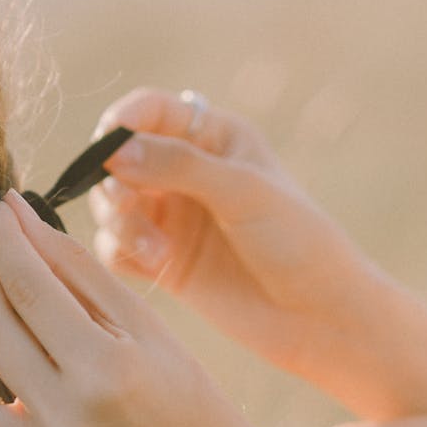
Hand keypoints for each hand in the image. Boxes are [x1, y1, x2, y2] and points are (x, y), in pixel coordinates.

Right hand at [91, 88, 382, 379]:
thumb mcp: (243, 191)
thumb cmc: (296, 240)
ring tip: (156, 252)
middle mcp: (185, 172)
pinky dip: (122, 253)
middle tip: (129, 206)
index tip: (108, 145)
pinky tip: (158, 267)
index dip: (121, 121)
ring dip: (120, 224)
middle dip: (114, 181)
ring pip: (111, 205)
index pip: (149, 110)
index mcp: (213, 137)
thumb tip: (113, 151)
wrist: (318, 315)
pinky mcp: (162, 260)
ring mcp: (172, 218)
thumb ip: (179, 166)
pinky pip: (116, 248)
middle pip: (118, 160)